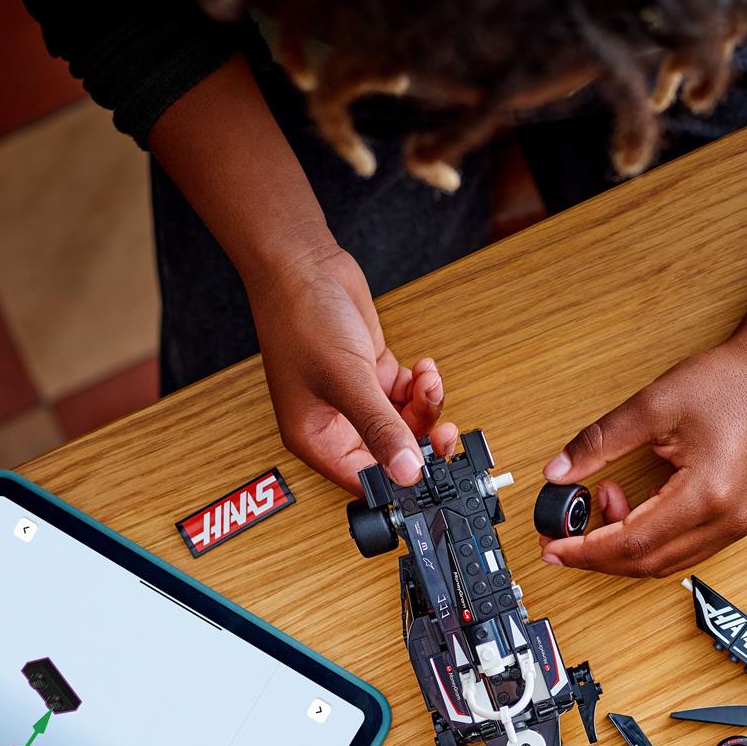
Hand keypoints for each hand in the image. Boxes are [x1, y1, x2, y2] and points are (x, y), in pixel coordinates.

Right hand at [247, 243, 456, 491]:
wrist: (302, 265)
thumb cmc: (301, 319)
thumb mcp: (347, 380)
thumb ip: (381, 428)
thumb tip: (407, 472)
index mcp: (316, 439)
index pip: (364, 480)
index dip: (399, 480)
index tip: (433, 473)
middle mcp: (334, 423)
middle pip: (390, 452)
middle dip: (421, 439)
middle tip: (444, 431)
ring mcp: (355, 398)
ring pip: (403, 422)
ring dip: (425, 406)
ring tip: (427, 381)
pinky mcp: (370, 374)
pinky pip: (405, 395)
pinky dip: (420, 385)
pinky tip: (422, 369)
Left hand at [538, 335, 746, 577]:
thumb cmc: (725, 384)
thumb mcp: (651, 406)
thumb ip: (599, 443)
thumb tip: (556, 473)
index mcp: (708, 496)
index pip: (634, 543)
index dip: (585, 550)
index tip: (550, 546)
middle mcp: (725, 521)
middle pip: (646, 563)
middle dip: (595, 555)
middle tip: (557, 537)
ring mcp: (734, 525)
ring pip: (662, 562)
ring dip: (620, 546)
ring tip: (600, 499)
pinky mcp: (732, 520)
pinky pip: (678, 548)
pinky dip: (644, 539)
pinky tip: (626, 506)